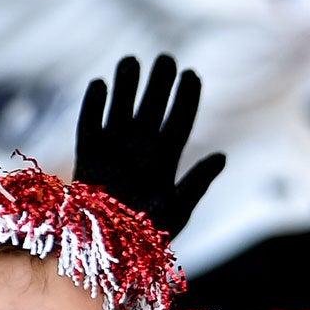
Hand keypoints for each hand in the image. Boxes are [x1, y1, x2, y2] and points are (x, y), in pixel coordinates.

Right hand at [73, 54, 226, 238]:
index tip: (192, 74)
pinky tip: (100, 84)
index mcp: (165, 161)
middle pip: (152, 108)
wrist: (107, 251)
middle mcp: (140, 150)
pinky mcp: (87, 156)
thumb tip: (222, 156)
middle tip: (166, 58)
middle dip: (158, 84)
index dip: (186, 98)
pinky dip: (94, 106)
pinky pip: (89, 125)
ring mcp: (113, 150)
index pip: (179, 122)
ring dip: (127, 86)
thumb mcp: (178, 209)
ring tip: (132, 60)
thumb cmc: (146, 235)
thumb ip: (197, 182)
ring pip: (121, 109)